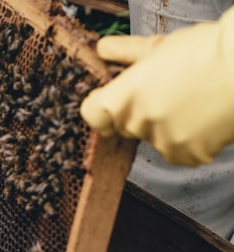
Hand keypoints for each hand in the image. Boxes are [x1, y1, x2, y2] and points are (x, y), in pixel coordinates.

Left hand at [80, 9, 233, 165]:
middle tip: (169, 94)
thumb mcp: (161, 47)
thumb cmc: (207, 51)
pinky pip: (180, 151)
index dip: (101, 106)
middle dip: (141, 113)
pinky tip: (205, 119)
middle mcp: (137, 123)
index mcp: (122, 98)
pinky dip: (191, 140)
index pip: (93, 114)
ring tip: (194, 102)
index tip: (112, 99)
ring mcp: (162, 142)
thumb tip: (104, 48)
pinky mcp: (187, 154)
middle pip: (126, 126)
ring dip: (168, 126)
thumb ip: (127, 53)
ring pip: (155, 138)